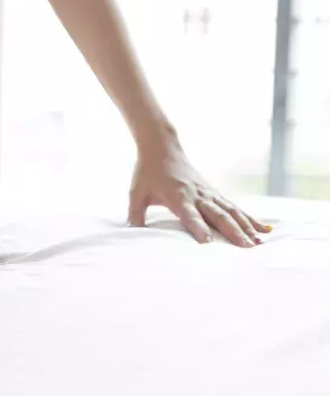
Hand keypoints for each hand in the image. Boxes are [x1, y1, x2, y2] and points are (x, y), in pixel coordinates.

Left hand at [127, 137, 271, 246]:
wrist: (162, 147)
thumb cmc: (147, 172)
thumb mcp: (136, 193)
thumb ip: (134, 214)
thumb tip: (130, 233)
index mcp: (178, 196)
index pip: (190, 215)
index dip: (199, 229)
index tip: (208, 244)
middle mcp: (197, 194)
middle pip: (218, 215)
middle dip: (233, 232)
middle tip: (246, 248)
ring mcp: (209, 192)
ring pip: (231, 211)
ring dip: (246, 226)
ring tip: (259, 242)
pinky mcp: (214, 191)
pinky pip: (235, 206)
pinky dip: (250, 217)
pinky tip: (264, 228)